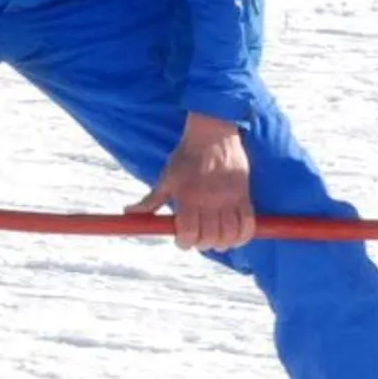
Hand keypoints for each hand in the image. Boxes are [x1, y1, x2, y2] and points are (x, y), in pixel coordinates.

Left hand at [130, 114, 253, 251]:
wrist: (212, 134)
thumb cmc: (186, 157)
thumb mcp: (166, 178)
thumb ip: (151, 200)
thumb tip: (129, 212)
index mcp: (188, 197)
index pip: (189, 233)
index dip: (185, 243)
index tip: (183, 240)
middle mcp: (209, 200)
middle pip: (209, 238)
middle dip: (203, 244)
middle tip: (200, 239)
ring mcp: (229, 198)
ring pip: (230, 234)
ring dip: (223, 243)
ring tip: (217, 239)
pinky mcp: (244, 195)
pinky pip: (248, 223)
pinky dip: (243, 235)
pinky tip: (235, 235)